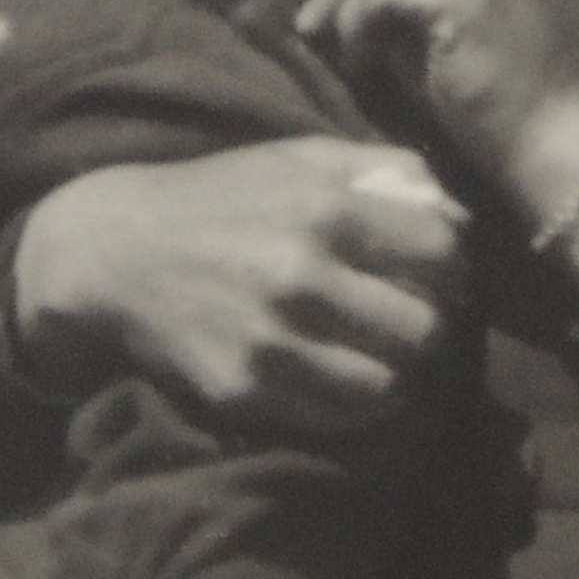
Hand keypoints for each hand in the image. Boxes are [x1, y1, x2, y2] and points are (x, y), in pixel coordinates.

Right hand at [11, 137, 467, 439]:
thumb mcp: (302, 159)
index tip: (440, 276)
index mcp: (326, 210)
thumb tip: (460, 215)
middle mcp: (303, 278)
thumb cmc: (226, 197)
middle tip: (414, 323)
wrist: (119, 251)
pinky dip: (352, 406)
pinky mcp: (245, 392)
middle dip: (431, 328)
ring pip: (388, 387)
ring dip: (396, 376)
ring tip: (383, 358)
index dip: (455, 269)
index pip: (443, 255)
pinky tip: (340, 378)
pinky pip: (336, 419)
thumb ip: (386, 171)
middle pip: (425, 330)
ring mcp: (272, 343)